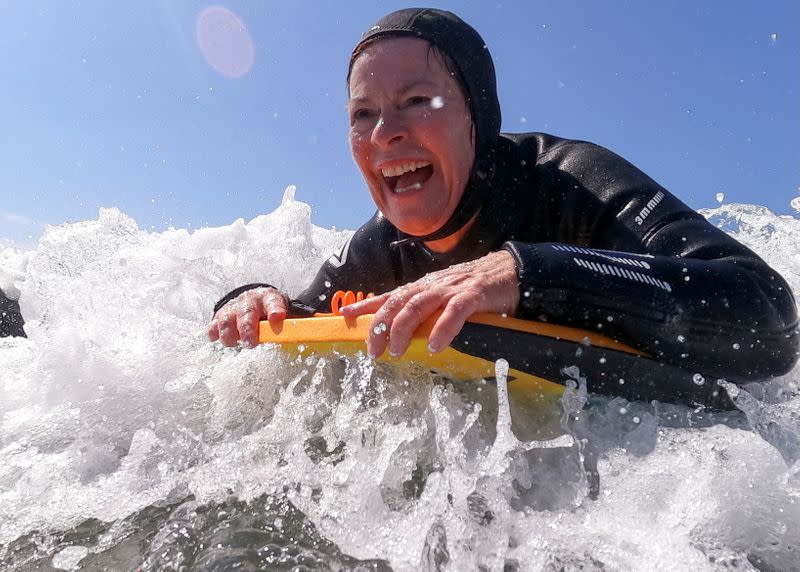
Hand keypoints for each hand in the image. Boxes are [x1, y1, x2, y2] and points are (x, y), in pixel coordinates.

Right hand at [208, 287, 287, 346]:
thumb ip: (292, 320)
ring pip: (227, 320)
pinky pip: (214, 324)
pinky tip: (216, 338)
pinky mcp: (221, 315)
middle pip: (246, 314)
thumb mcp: (283, 309)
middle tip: (250, 343)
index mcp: (268, 298)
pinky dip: (214, 332)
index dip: (275, 309)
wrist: (252, 298)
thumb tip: (308, 332)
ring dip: (229, 334)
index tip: (277, 317)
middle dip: (247, 329)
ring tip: (234, 343)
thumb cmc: (269, 308)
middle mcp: (250, 301)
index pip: (273, 302)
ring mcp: (233, 307)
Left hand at [340, 250, 519, 357]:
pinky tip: (435, 345)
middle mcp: (433, 285)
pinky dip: (442, 328)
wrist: (509, 271)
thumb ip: (427, 311)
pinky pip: (454, 312)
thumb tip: (405, 332)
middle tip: (373, 351)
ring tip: (397, 351)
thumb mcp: (446, 297)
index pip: (390, 296)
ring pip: (419, 306)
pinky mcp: (473, 295)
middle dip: (381, 326)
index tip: (346, 316)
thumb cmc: (476, 288)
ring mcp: (452, 289)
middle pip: (398, 303)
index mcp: (425, 287)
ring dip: (404, 329)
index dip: (367, 306)